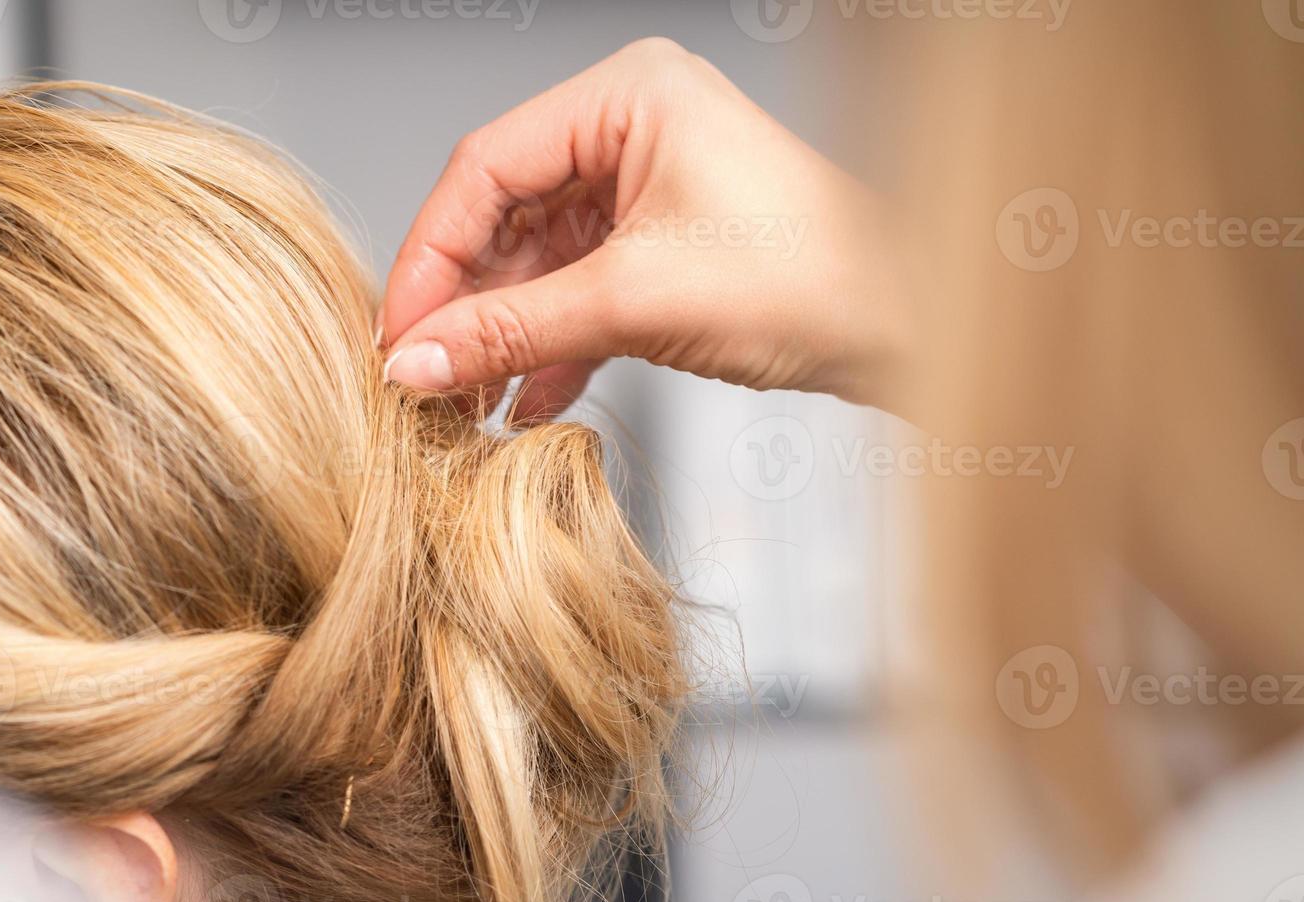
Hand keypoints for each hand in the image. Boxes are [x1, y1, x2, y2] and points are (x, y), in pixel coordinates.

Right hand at [380, 37, 908, 422]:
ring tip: (464, 401)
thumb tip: (414, 361)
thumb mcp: (635, 301)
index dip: (429, 255)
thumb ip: (512, 329)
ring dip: (504, 335)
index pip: (485, 166)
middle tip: (422, 375)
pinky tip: (524, 400)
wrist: (907, 329)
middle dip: (466, 304)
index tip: (396, 332)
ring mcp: (648, 190)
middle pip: (506, 216)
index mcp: (626, 97)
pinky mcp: (664, 248)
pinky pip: (582, 292)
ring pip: (540, 263)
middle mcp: (631, 130)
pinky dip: (552, 346)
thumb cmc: (810, 279)